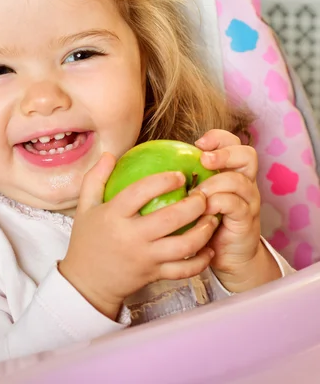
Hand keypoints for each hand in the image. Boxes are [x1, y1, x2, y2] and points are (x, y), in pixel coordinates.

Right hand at [59, 153, 218, 319]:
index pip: (140, 192)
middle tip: (203, 195)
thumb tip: (110, 155)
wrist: (86, 283)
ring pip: (183, 246)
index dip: (162, 181)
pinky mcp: (154, 274)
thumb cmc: (86, 241)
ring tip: (212, 218)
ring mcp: (145, 258)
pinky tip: (209, 248)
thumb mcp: (84, 207)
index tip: (179, 174)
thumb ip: (95, 179)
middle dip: (193, 205)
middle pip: (170, 219)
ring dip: (203, 231)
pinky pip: (184, 270)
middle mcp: (131, 236)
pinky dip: (201, 261)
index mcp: (113, 216)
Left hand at [195, 130, 280, 292]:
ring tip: (197, 193)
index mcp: (231, 171)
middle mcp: (244, 182)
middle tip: (204, 160)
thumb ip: (183, 179)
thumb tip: (145, 161)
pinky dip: (217, 204)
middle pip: (247, 154)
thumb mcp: (193, 197)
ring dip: (214, 183)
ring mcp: (248, 201)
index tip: (197, 144)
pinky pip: (234, 204)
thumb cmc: (203, 222)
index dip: (218, 138)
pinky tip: (202, 211)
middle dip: (225, 153)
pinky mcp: (246, 220)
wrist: (227, 256)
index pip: (233, 142)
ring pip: (238, 180)